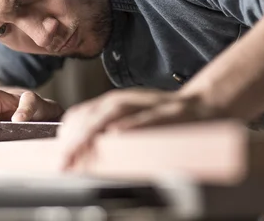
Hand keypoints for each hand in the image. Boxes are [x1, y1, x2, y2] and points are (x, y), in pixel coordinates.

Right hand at [0, 88, 63, 141]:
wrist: (40, 119)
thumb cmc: (49, 128)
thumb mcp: (58, 131)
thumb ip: (54, 134)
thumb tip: (54, 146)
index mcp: (39, 105)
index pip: (30, 100)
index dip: (24, 109)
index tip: (17, 121)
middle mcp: (16, 99)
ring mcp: (0, 101)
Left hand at [57, 88, 208, 168]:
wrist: (204, 105)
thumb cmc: (165, 118)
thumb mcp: (131, 120)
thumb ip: (109, 130)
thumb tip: (82, 149)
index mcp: (117, 103)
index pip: (81, 114)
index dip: (66, 134)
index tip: (58, 155)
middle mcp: (129, 100)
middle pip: (93, 115)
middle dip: (74, 140)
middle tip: (63, 163)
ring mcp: (149, 104)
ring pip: (114, 113)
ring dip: (93, 132)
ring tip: (78, 150)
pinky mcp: (170, 112)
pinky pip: (148, 118)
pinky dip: (131, 125)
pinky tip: (117, 134)